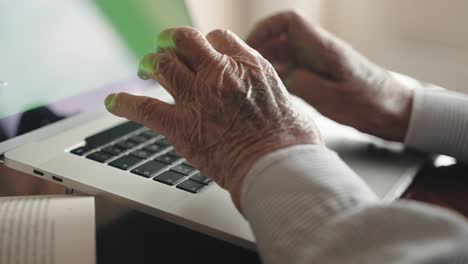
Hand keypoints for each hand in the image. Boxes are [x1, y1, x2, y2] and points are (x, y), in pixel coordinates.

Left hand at [105, 27, 321, 208]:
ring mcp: (198, 97)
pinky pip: (142, 107)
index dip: (207, 43)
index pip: (218, 37)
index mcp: (248, 65)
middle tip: (165, 48)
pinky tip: (113, 103)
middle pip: (184, 40)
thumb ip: (273, 95)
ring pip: (161, 64)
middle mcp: (220, 73)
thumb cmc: (291, 143)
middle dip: (171, 41)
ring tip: (144, 68)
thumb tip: (276, 104)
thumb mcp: (290, 104)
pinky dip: (123, 103)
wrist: (279, 168)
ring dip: (149, 64)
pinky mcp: (181, 125)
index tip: (203, 52)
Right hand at [247, 11, 413, 141]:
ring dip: (267, 62)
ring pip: (286, 53)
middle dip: (260, 48)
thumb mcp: (334, 98)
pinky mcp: (322, 75)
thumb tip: (279, 76)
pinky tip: (271, 90)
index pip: (289, 22)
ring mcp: (320, 62)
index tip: (248, 44)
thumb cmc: (371, 104)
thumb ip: (303, 84)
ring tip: (251, 81)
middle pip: (282, 37)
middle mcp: (320, 50)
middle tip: (242, 68)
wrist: (396, 111)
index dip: (265, 28)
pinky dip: (279, 74)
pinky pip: (294, 68)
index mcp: (324, 49)